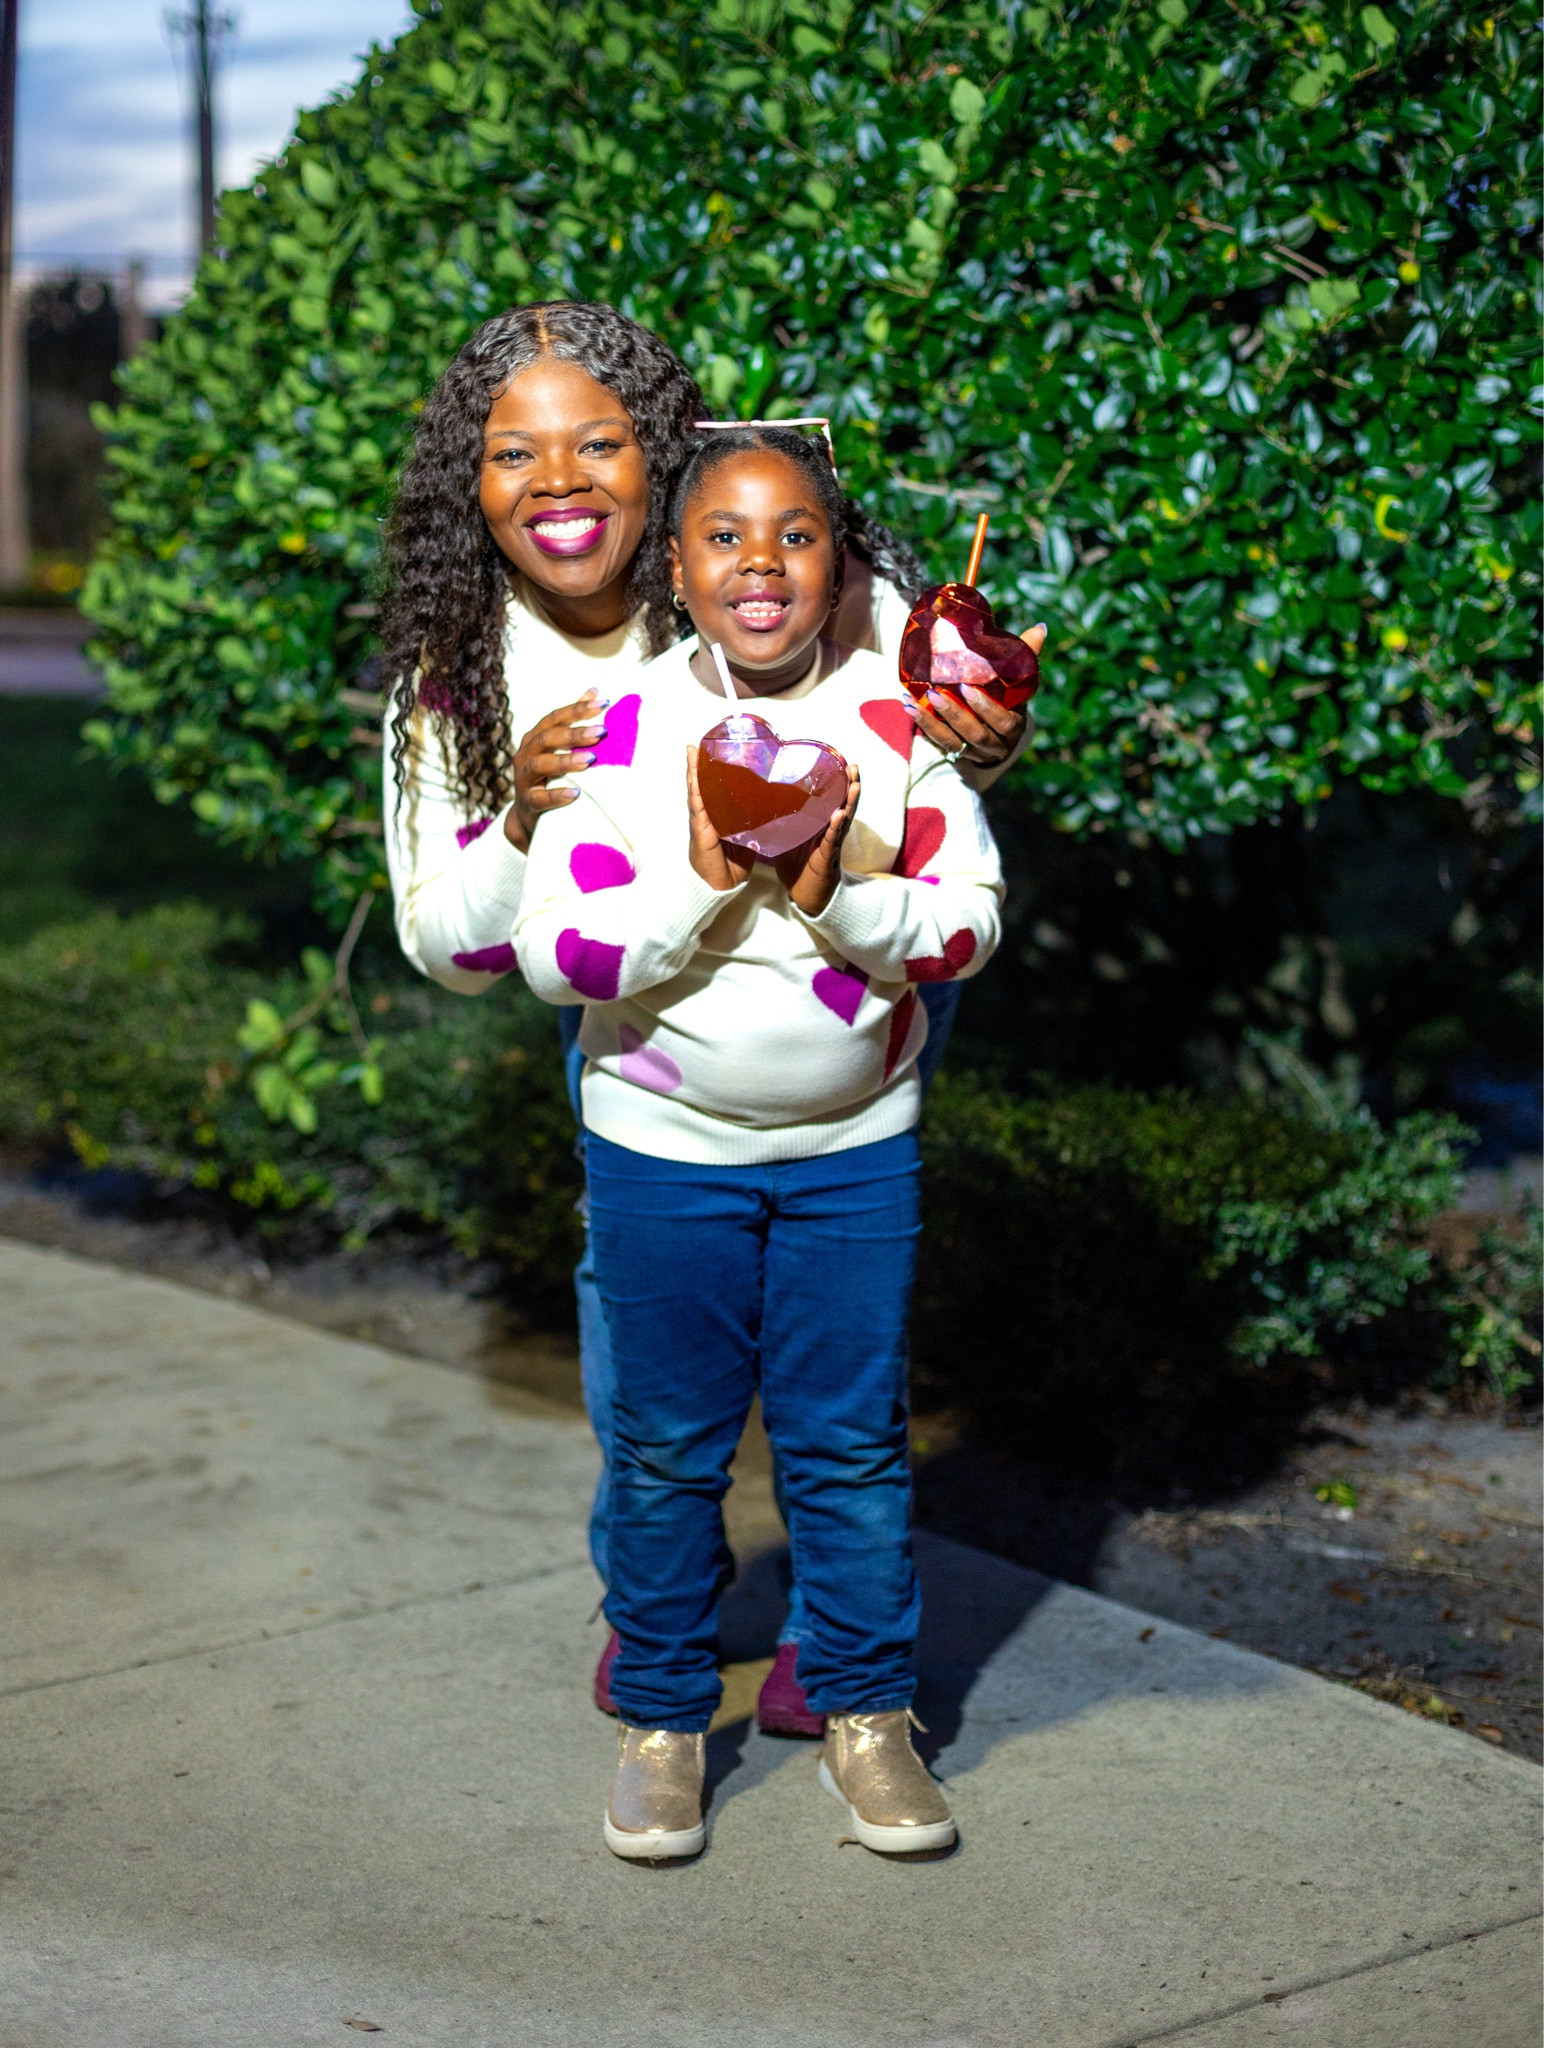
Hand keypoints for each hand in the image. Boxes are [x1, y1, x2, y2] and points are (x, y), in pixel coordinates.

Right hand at [504, 688, 608, 850]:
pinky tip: (576, 794)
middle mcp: (526, 754)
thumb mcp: (558, 748)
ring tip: (590, 760)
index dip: (577, 709)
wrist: (530, 815)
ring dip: (565, 761)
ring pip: (540, 765)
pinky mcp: (527, 803)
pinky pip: (539, 799)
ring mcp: (523, 778)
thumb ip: (573, 721)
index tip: (603, 703)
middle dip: (574, 733)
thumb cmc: (549, 776)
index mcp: (535, 738)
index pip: (555, 718)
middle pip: (547, 738)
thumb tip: (593, 691)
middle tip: (601, 732)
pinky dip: (557, 796)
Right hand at [687, 746, 754, 893]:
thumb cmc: (732, 863)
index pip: (714, 789)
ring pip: (696, 790)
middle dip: (699, 765)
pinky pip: (697, 806)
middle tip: (697, 744)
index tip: (713, 752)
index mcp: (717, 816)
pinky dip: (694, 789)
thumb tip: (769, 808)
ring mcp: (701, 822)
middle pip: (702, 785)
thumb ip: (752, 822)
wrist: (721, 885)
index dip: (712, 772)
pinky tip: (693, 776)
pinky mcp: (701, 830)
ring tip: (691, 751)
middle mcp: (707, 816)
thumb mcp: (746, 837)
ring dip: (693, 771)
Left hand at [775, 764, 860, 917]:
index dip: (835, 781)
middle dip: (849, 785)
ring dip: (850, 802)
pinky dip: (836, 828)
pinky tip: (840, 815)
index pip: (829, 798)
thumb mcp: (787, 838)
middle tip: (853, 766)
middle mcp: (829, 830)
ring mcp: (831, 844)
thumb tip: (762, 802)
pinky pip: (832, 841)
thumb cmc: (798, 866)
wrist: (805, 895)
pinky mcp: (827, 858)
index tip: (839, 761)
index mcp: (819, 823)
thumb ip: (781, 821)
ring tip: (855, 785)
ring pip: (844, 819)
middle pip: (842, 803)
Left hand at [909, 622, 1047, 764]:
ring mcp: (976, 752)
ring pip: (954, 743)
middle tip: (935, 692)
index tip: (966, 687)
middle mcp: (998, 743)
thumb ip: (1025, 656)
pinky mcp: (957, 754)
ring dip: (932, 723)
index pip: (1005, 721)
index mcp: (1015, 724)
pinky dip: (924, 727)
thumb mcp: (1018, 682)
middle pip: (977, 734)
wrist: (1000, 732)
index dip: (986, 709)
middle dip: (955, 715)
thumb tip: (1039, 627)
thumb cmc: (1009, 698)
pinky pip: (939, 745)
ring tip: (913, 702)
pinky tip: (910, 708)